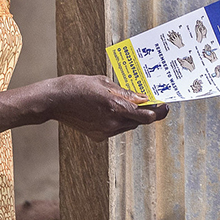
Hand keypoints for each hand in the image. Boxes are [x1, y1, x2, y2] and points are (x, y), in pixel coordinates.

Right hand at [45, 75, 167, 140]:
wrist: (54, 101)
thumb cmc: (77, 86)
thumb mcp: (104, 82)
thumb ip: (126, 92)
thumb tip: (143, 98)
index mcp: (116, 106)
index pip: (147, 116)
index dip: (159, 112)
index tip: (164, 106)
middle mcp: (112, 122)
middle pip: (139, 121)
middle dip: (144, 111)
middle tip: (143, 100)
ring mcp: (105, 131)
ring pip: (128, 125)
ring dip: (130, 116)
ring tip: (119, 103)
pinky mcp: (98, 137)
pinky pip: (115, 130)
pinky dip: (117, 121)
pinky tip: (106, 111)